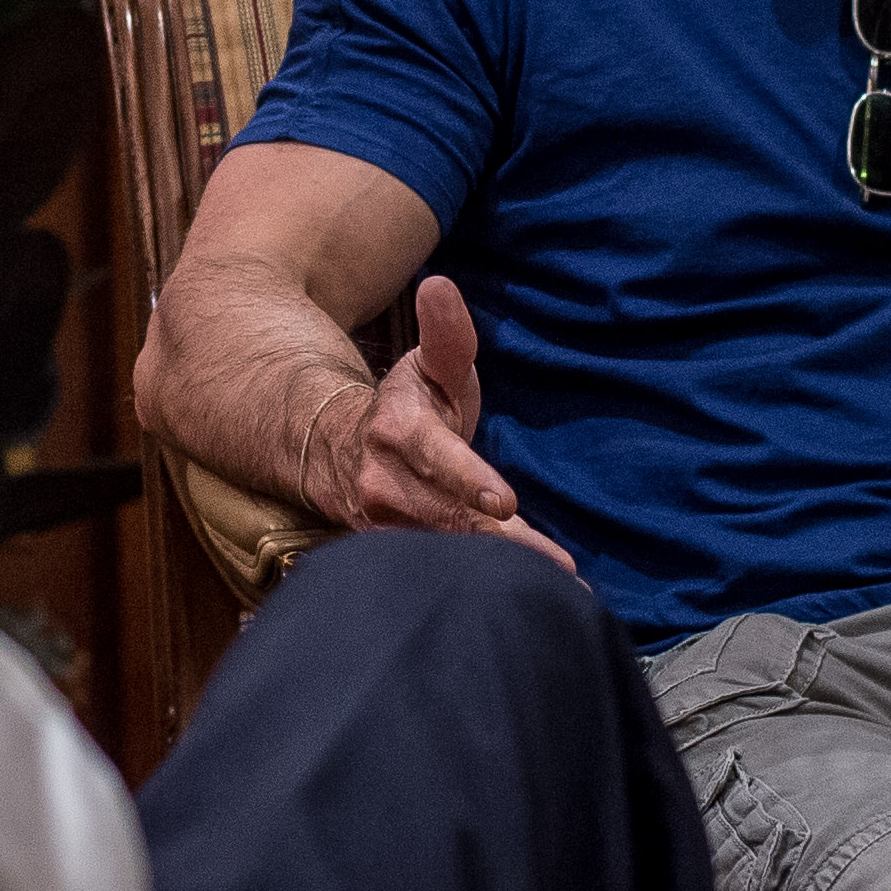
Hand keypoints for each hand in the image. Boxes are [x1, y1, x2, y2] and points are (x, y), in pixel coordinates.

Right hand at [308, 275, 578, 576]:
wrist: (334, 450)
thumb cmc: (405, 405)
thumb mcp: (427, 365)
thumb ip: (446, 334)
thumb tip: (442, 285)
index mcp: (397, 432)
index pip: (438, 458)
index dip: (469, 479)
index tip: (504, 501)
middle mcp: (384, 485)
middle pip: (449, 518)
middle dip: (501, 545)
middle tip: (555, 569)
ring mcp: (384, 525)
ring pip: (444, 553)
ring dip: (495, 573)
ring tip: (553, 592)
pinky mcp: (390, 554)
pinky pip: (435, 573)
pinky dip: (475, 588)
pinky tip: (522, 605)